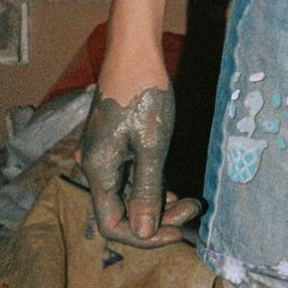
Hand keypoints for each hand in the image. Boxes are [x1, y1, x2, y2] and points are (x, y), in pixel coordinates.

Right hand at [77, 79, 201, 248]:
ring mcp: (102, 155)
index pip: (113, 225)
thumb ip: (147, 191)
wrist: (134, 52)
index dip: (144, 236)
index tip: (177, 232)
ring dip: (157, 202)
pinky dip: (150, 185)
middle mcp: (94, 167)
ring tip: (189, 200)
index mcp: (98, 171)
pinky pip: (128, 177)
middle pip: (121, 211)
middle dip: (157, 217)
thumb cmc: (143, 94)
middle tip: (192, 209)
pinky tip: (173, 188)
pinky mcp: (113, 144)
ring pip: (127, 194)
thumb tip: (144, 231)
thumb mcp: (151, 146)